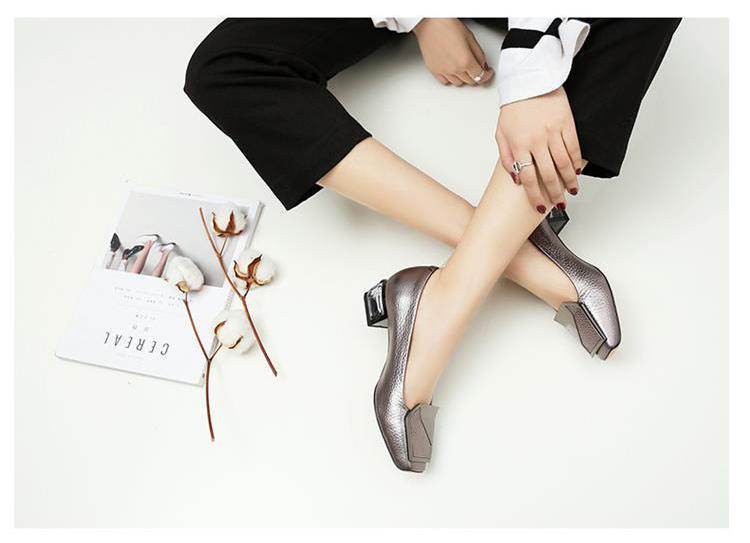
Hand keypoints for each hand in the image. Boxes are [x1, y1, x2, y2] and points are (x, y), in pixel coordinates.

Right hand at [413, 18, 493, 86]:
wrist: (431, 23)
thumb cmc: (448, 26)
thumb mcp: (471, 38)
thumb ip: (479, 55)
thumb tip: (482, 65)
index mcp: (465, 61)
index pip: (481, 76)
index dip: (487, 75)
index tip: (488, 73)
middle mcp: (454, 69)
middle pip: (470, 81)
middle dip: (476, 75)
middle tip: (476, 68)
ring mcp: (443, 71)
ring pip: (458, 83)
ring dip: (463, 77)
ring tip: (464, 67)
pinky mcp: (434, 70)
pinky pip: (445, 82)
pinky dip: (451, 78)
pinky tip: (453, 70)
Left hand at [496, 86, 582, 212]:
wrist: (529, 81)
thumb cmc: (514, 107)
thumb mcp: (501, 133)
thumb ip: (506, 157)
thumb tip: (516, 179)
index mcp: (519, 145)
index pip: (528, 179)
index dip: (535, 196)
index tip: (540, 207)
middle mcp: (536, 141)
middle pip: (548, 175)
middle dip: (554, 194)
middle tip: (559, 204)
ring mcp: (553, 132)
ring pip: (564, 164)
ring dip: (569, 181)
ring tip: (572, 191)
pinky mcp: (567, 123)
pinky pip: (574, 148)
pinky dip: (577, 161)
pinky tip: (578, 171)